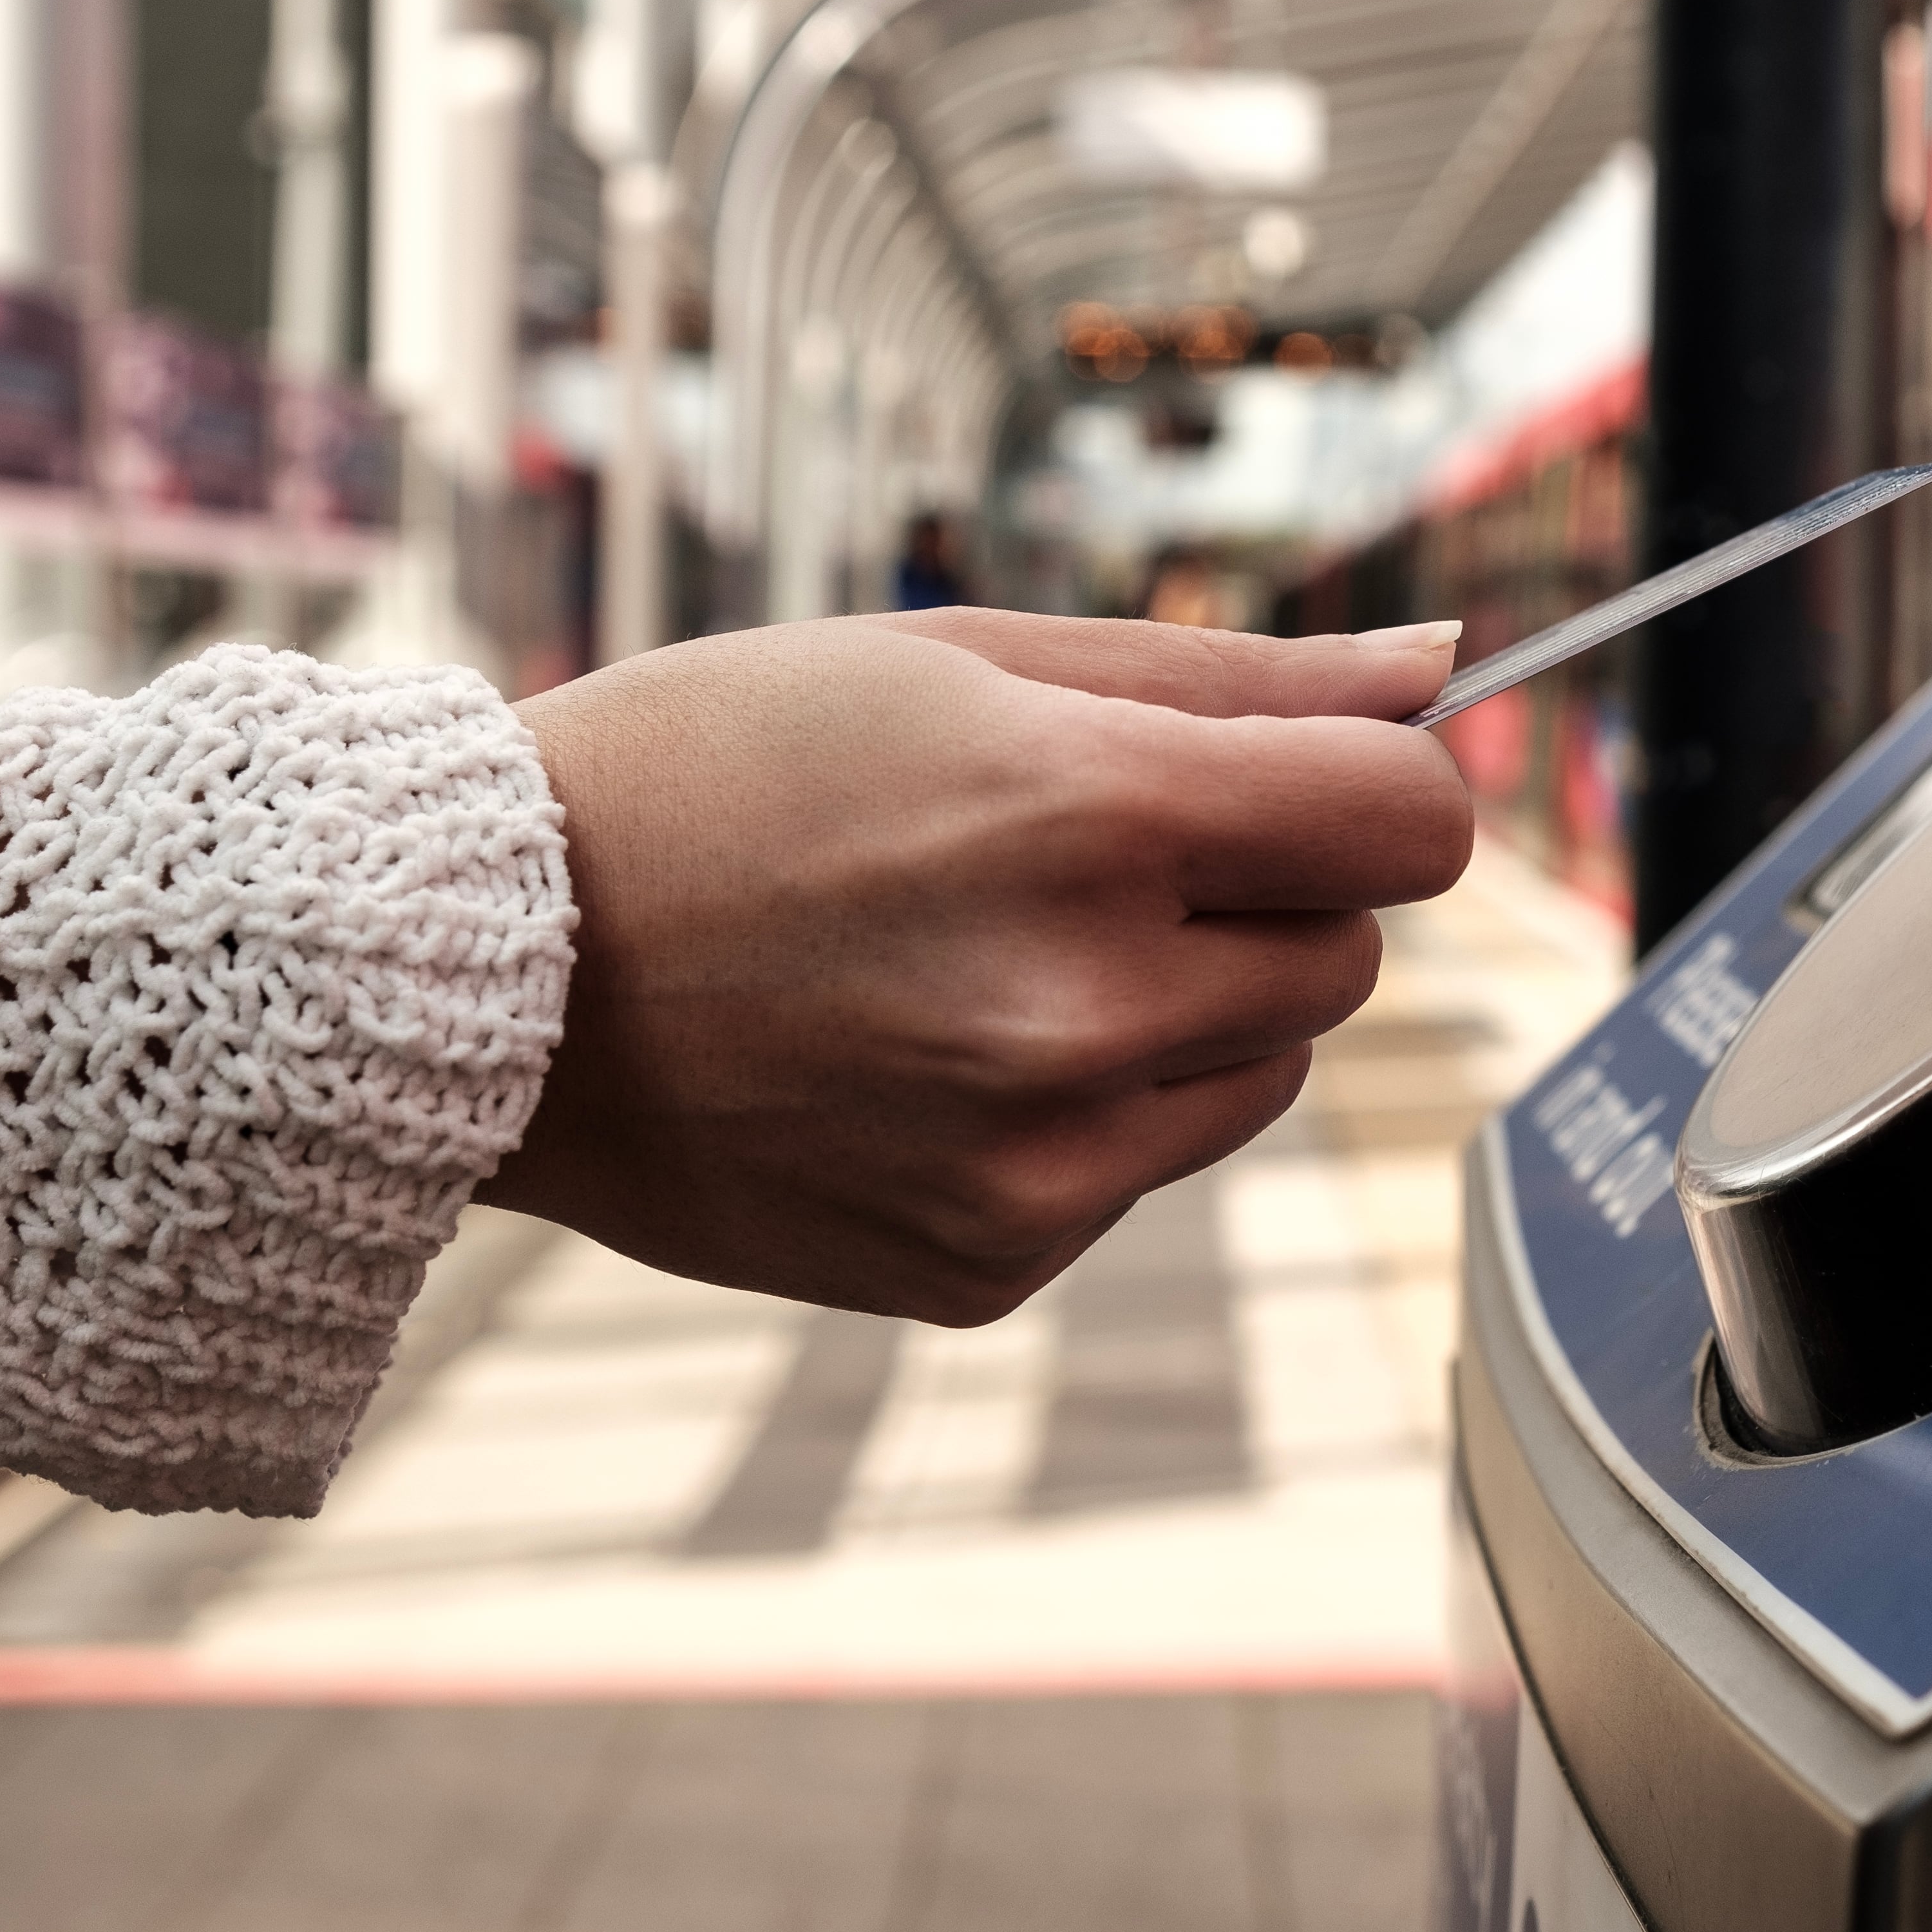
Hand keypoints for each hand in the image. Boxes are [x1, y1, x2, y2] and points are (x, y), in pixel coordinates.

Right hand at [476, 608, 1471, 1325]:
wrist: (490, 970)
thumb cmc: (721, 771)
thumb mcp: (959, 669)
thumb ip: (1227, 679)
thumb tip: (1441, 678)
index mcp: (1087, 818)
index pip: (1406, 823)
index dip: (1377, 789)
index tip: (1307, 781)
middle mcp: (1080, 1007)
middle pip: (1345, 955)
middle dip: (1257, 896)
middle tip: (1076, 860)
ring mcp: (1035, 1159)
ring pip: (1261, 1072)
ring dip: (1185, 1011)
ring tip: (987, 959)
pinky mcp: (988, 1262)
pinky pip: (1139, 1171)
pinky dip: (1080, 1117)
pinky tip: (926, 1061)